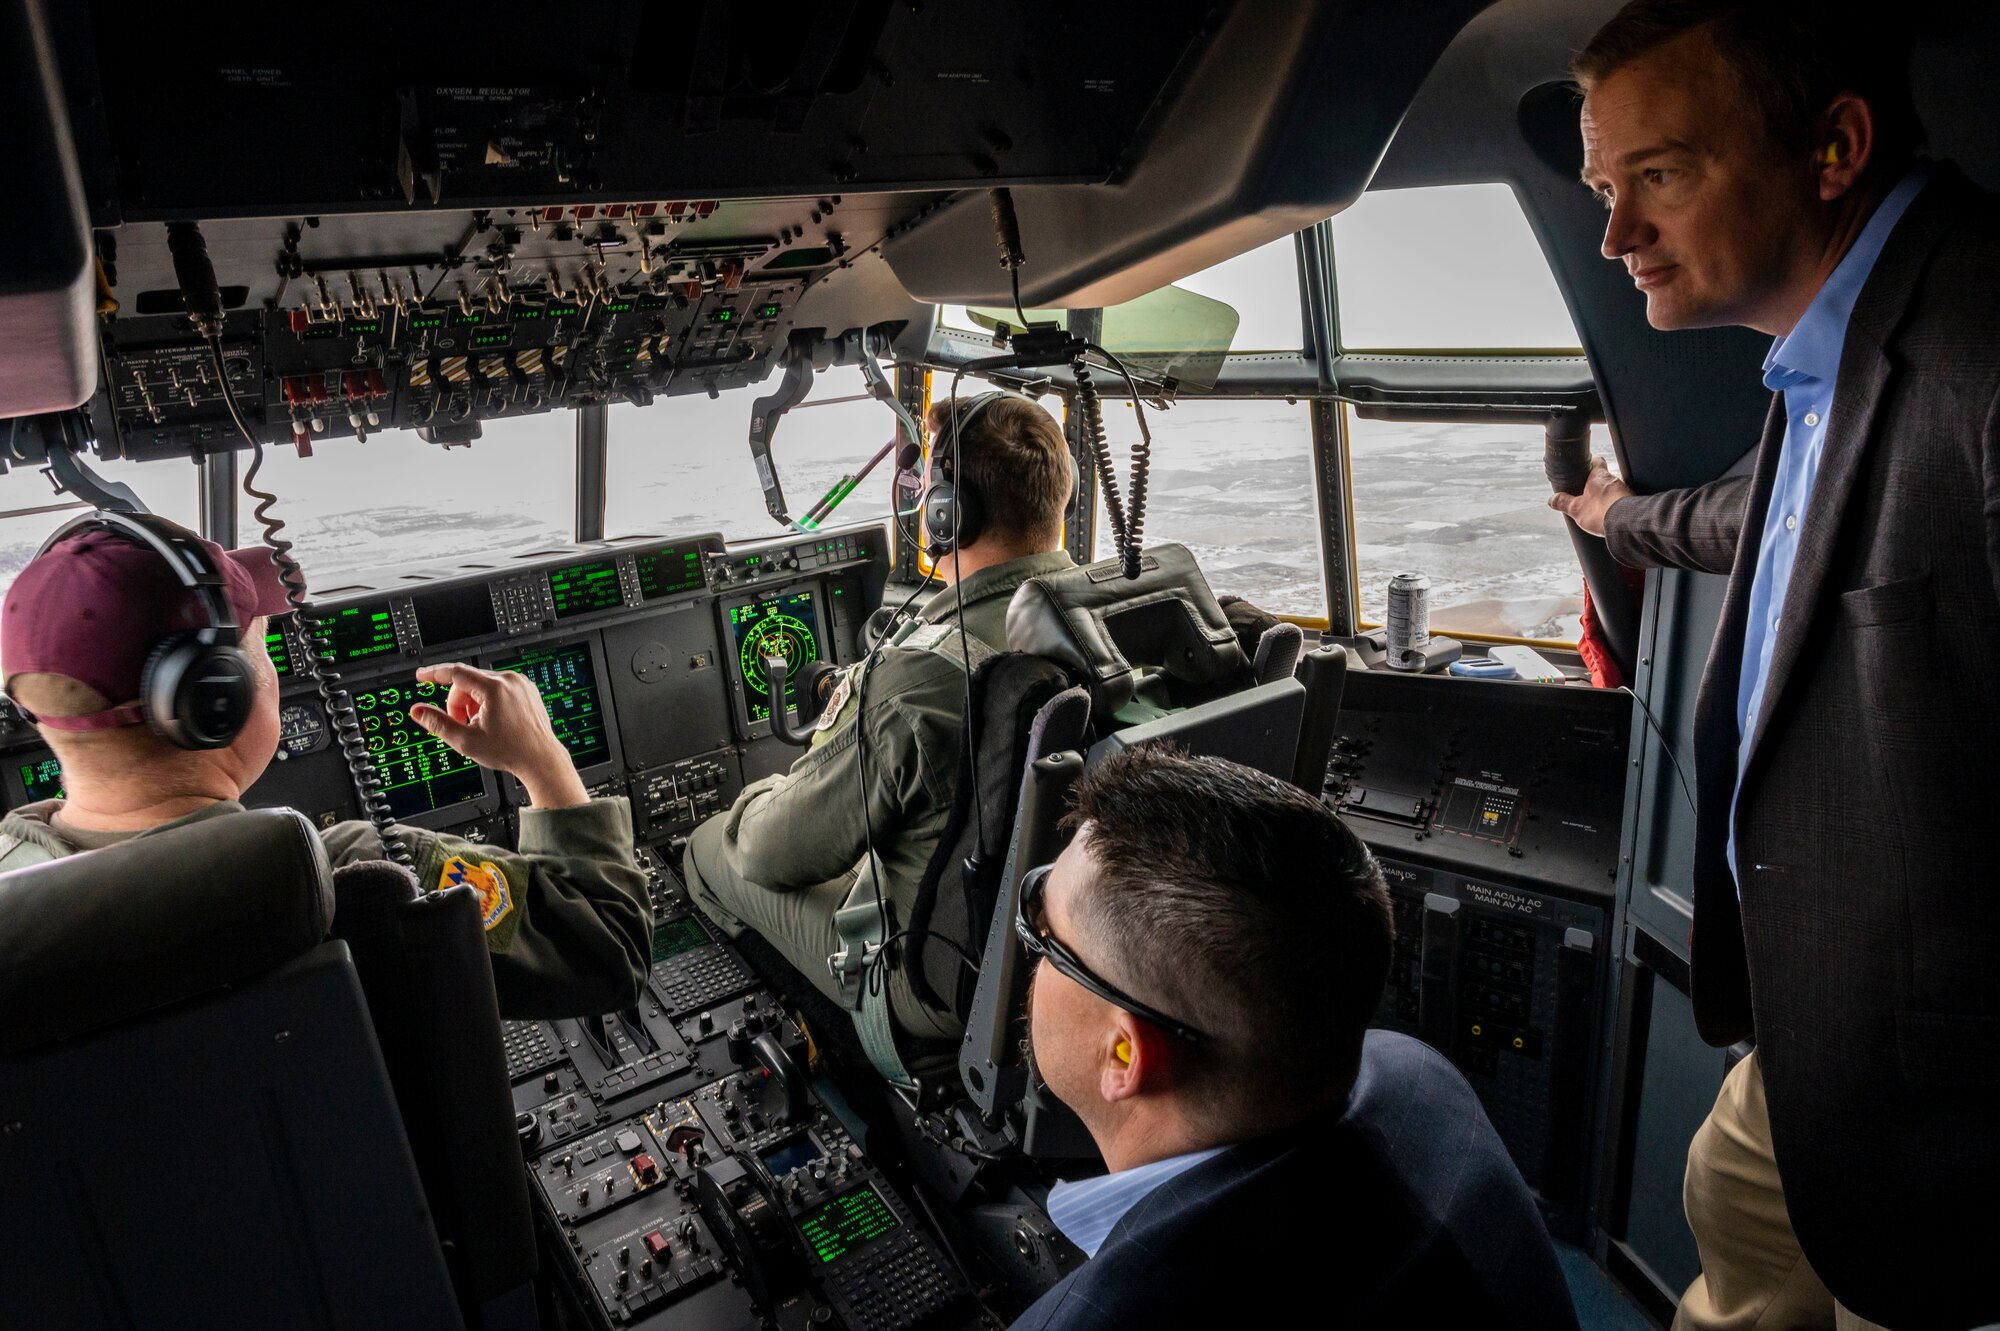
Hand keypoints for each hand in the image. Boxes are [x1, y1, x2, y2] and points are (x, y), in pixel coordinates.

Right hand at [408, 662, 588, 808]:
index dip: (434, 674)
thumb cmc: (509, 751)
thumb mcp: (466, 740)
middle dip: (459, 702)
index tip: (421, 676)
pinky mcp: (526, 689)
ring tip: (482, 725)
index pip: (455, 672)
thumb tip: (417, 711)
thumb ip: (438, 723)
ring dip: (474, 702)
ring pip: (482, 684)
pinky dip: (489, 700)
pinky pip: (498, 687)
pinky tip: (495, 720)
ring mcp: (520, 683)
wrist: (540, 758)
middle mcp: (509, 680)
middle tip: (462, 724)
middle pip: (467, 682)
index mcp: (494, 688)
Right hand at [1548, 456, 1633, 536]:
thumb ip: (1564, 503)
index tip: (1584, 466)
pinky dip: (1614, 507)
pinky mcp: (1632, 504)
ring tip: (1597, 509)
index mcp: (1599, 476)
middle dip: (1595, 485)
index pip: (1597, 461)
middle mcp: (1614, 480)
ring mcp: (1625, 492)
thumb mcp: (1576, 508)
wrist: (1626, 524)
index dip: (1590, 462)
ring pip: (1613, 490)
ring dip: (1606, 497)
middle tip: (1585, 494)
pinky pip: (1621, 502)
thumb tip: (1552, 499)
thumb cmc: (1602, 512)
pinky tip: (1608, 516)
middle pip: (1604, 477)